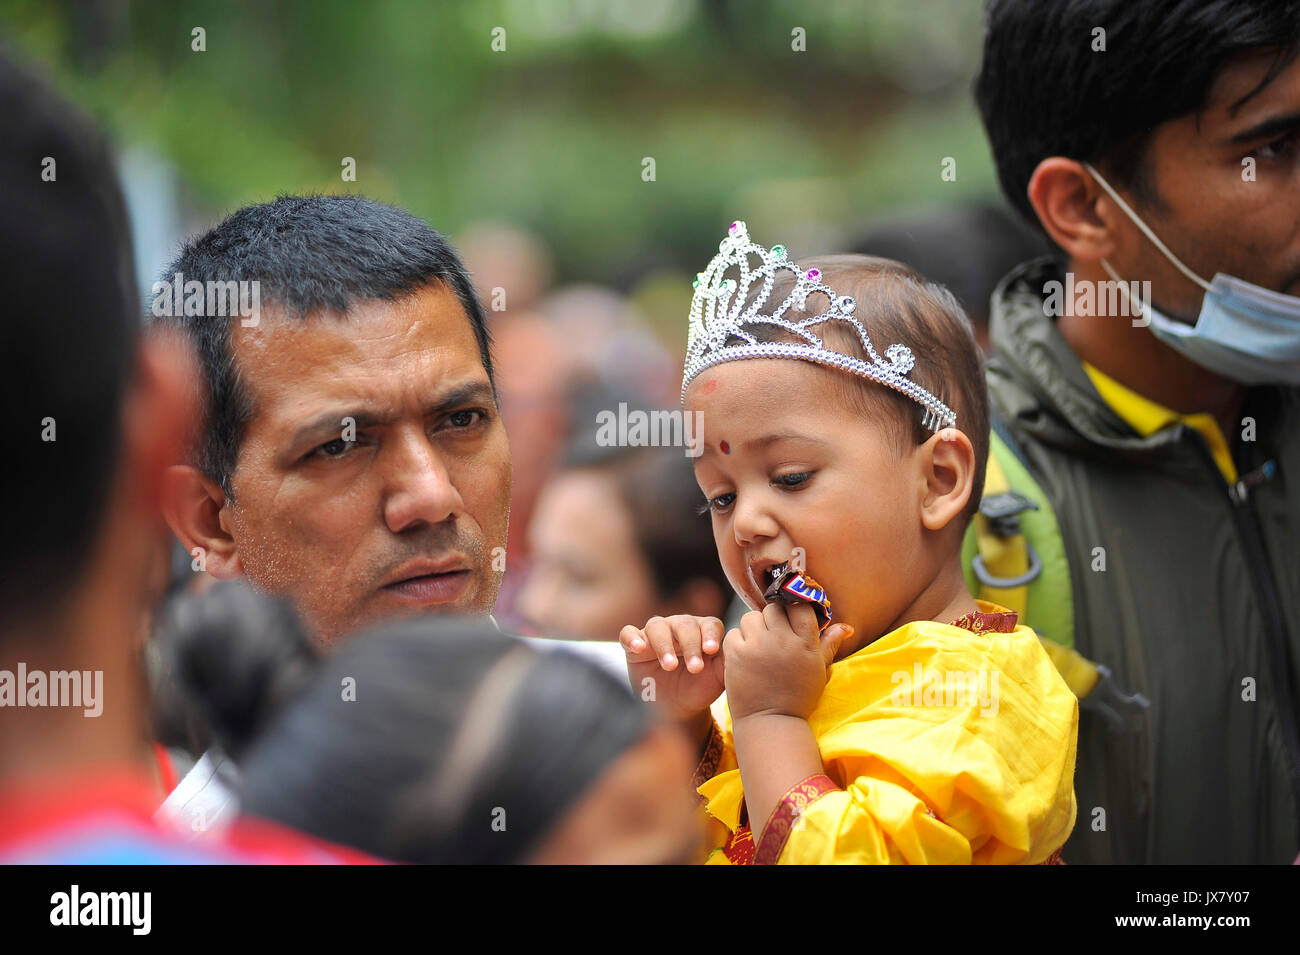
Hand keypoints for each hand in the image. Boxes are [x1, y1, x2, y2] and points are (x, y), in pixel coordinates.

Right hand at [620, 615, 725, 722]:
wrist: (676, 710)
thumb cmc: (699, 689)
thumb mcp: (717, 678)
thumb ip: (729, 662)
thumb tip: (743, 650)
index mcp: (702, 630)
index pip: (709, 624)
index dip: (710, 635)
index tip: (712, 651)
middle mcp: (679, 627)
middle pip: (684, 624)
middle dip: (690, 645)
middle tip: (695, 668)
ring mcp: (655, 634)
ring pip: (658, 626)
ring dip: (664, 644)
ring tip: (670, 666)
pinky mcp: (634, 645)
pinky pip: (629, 633)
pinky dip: (632, 638)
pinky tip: (640, 648)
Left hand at [723, 602, 853, 722]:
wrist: (770, 722)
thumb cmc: (798, 696)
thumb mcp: (819, 670)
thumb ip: (830, 644)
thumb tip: (846, 627)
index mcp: (806, 642)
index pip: (800, 605)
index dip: (794, 609)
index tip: (791, 619)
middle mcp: (782, 640)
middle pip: (773, 608)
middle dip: (772, 619)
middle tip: (773, 637)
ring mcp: (758, 645)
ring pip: (750, 617)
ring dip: (753, 628)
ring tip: (758, 647)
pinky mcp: (736, 653)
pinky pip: (734, 633)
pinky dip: (737, 642)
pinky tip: (745, 657)